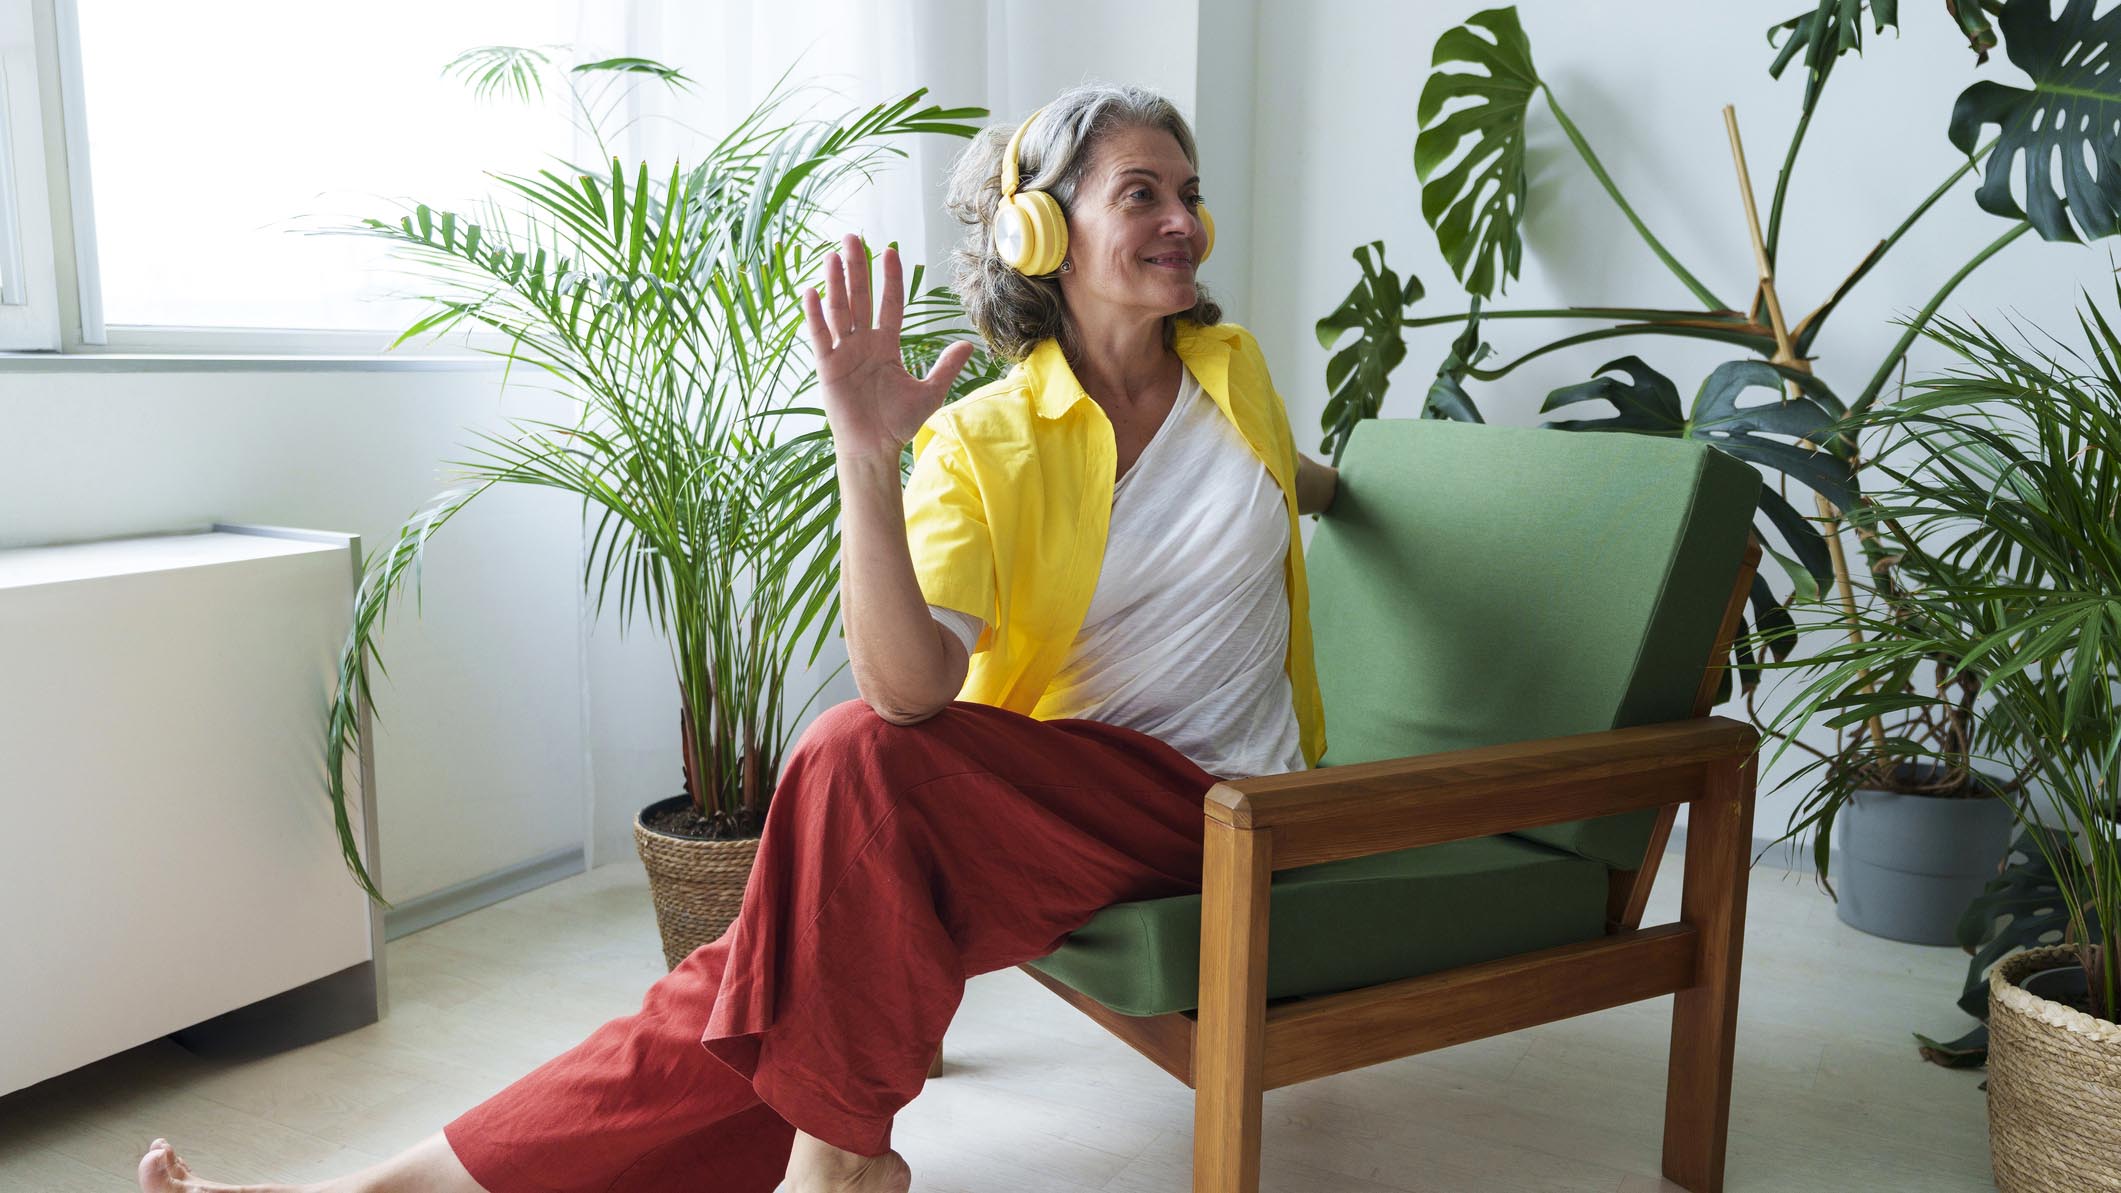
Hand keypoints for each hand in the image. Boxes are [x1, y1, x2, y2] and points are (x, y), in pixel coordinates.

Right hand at [802, 234, 976, 459]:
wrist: (876, 448)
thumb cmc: (898, 422)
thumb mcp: (930, 392)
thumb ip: (946, 367)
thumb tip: (968, 344)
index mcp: (886, 345)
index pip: (889, 304)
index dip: (890, 279)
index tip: (890, 251)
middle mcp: (863, 343)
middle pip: (859, 298)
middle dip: (856, 268)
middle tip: (852, 237)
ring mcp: (844, 353)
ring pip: (839, 311)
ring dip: (836, 283)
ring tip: (833, 255)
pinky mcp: (828, 367)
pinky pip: (820, 337)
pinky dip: (815, 316)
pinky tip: (811, 291)